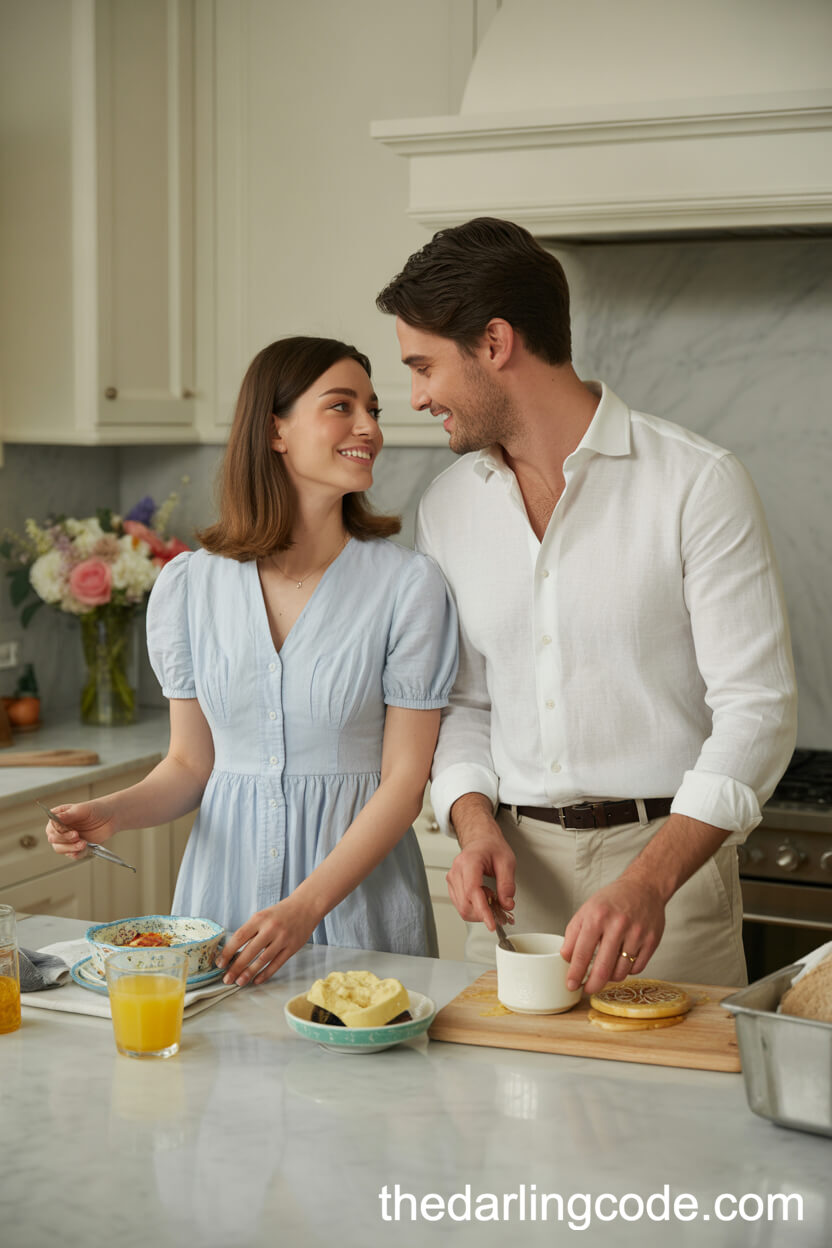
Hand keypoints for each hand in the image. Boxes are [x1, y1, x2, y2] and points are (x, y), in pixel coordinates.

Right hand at [44, 801, 117, 859]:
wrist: (111, 817)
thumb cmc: (96, 810)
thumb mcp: (83, 809)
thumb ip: (68, 814)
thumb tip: (55, 817)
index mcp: (59, 817)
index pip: (51, 827)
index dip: (59, 831)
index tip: (71, 830)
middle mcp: (60, 829)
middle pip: (53, 839)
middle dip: (65, 839)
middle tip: (77, 836)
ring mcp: (67, 839)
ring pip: (60, 849)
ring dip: (71, 848)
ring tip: (83, 843)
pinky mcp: (76, 848)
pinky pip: (72, 855)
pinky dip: (78, 853)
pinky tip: (84, 848)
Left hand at [216, 895, 319, 986]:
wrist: (306, 906)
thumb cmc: (280, 913)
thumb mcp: (263, 916)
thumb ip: (250, 931)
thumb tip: (232, 952)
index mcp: (260, 918)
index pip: (239, 937)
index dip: (228, 952)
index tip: (220, 963)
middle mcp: (271, 928)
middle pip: (249, 951)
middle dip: (236, 967)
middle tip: (227, 978)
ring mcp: (282, 939)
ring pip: (263, 960)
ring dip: (249, 973)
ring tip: (239, 982)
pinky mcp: (292, 948)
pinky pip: (276, 964)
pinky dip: (265, 974)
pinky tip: (257, 980)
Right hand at [445, 821, 515, 930]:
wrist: (481, 841)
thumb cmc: (491, 848)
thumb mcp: (507, 861)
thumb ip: (507, 884)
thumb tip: (506, 904)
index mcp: (469, 861)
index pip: (473, 892)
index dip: (483, 911)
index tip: (492, 924)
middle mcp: (456, 871)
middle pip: (466, 904)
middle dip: (484, 912)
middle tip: (500, 906)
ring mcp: (452, 879)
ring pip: (462, 908)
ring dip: (479, 911)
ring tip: (492, 897)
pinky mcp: (452, 886)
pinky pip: (461, 905)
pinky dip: (474, 908)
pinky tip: (484, 898)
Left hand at [560, 874, 665, 994]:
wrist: (644, 887)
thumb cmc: (613, 900)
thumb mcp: (587, 910)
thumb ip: (573, 934)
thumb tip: (566, 958)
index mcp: (597, 916)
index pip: (582, 952)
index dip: (575, 973)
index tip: (571, 985)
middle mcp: (618, 925)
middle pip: (603, 968)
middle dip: (592, 985)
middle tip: (587, 990)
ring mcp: (637, 934)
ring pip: (621, 972)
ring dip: (610, 977)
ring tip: (605, 972)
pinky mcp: (651, 941)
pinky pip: (636, 968)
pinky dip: (627, 970)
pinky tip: (622, 962)